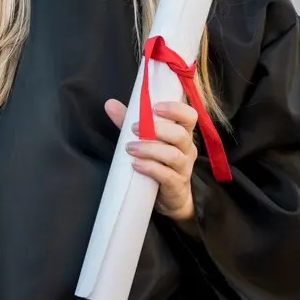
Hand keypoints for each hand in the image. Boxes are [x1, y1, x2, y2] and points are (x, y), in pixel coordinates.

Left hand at [105, 98, 198, 224]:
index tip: (155, 107)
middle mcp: (187, 149)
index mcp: (183, 132)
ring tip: (130, 148)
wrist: (170, 196)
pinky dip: (150, 167)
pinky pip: (167, 175)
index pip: (189, 116)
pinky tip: (135, 164)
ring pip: (173, 155)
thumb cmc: (157, 160)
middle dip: (157, 129)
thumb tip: (110, 104)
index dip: (175, 109)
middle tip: (133, 128)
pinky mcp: (177, 185)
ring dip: (149, 149)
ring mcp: (184, 168)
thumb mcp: (144, 138)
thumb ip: (128, 121)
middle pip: (180, 134)